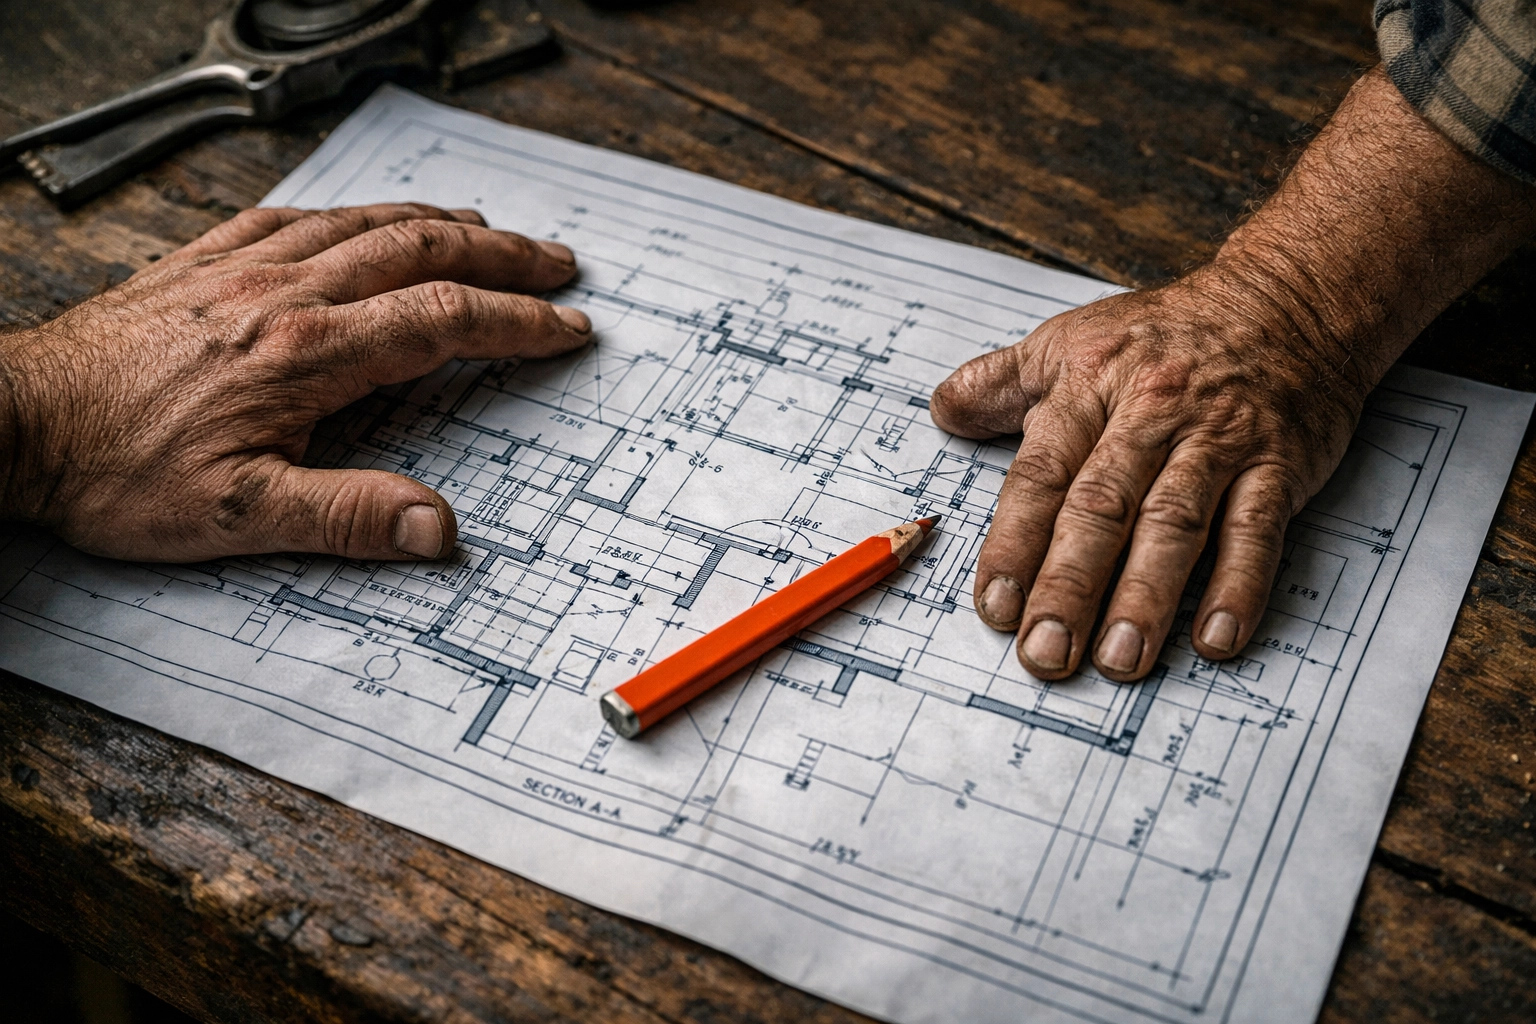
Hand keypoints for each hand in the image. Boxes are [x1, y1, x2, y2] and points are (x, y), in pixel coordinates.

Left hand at [0, 203, 590, 561]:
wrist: (14, 421)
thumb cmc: (116, 472)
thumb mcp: (235, 517)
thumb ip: (346, 519)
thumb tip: (438, 530)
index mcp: (305, 355)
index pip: (442, 321)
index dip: (517, 321)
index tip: (567, 325)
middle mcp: (284, 296)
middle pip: (420, 252)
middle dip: (502, 255)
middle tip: (557, 262)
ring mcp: (243, 269)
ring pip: (366, 223)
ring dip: (440, 223)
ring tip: (489, 229)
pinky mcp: (203, 262)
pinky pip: (295, 215)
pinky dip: (353, 211)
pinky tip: (365, 218)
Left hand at [931, 271, 1361, 681]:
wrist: (1288, 300)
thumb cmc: (1165, 333)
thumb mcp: (1069, 340)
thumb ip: (998, 382)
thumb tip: (942, 413)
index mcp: (1088, 390)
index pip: (1041, 476)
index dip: (1014, 543)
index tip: (995, 606)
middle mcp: (1150, 416)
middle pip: (1102, 509)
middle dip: (1069, 586)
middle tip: (1044, 652)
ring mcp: (1218, 442)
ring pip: (1174, 524)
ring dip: (1145, 598)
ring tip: (1119, 660)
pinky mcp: (1278, 465)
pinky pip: (1257, 531)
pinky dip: (1239, 587)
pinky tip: (1215, 640)